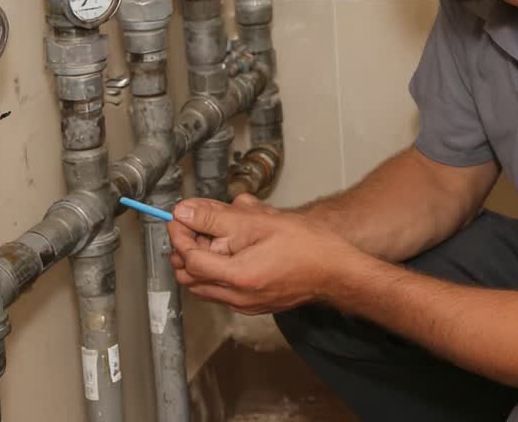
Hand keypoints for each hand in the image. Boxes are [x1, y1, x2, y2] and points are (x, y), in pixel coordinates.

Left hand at [167, 194, 359, 314]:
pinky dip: (218, 268)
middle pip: (190, 277)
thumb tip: (185, 213)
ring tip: (217, 233)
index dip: (179, 235)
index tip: (179, 217)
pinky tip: (236, 247)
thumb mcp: (260, 222)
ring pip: (205, 284)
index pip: (188, 258)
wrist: (338, 271)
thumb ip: (217, 218)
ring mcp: (246, 304)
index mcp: (237, 277)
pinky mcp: (254, 303)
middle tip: (194, 225)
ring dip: (202, 258)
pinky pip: (222, 289)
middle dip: (185, 248)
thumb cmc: (309, 246)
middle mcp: (237, 297)